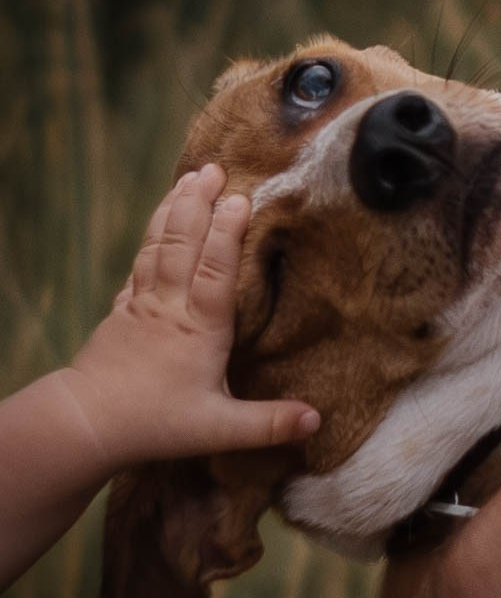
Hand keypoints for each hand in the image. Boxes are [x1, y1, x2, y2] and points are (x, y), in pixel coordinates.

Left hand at [67, 165, 318, 470]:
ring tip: (188, 178)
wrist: (86, 423)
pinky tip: (159, 224)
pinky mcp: (122, 309)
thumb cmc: (156, 423)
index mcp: (198, 328)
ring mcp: (142, 303)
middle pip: (183, 243)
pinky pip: (140, 262)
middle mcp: (170, 306)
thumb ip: (269, 423)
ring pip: (159, 245)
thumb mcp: (219, 430)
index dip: (226, 233)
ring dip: (174, 208)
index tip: (240, 198)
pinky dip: (152, 235)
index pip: (215, 271)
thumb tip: (317, 420)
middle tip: (213, 168)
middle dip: (197, 203)